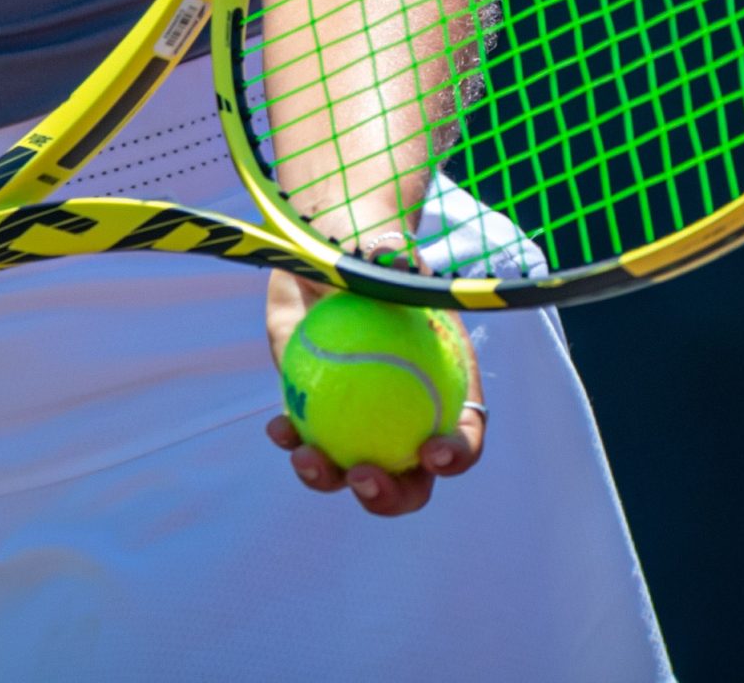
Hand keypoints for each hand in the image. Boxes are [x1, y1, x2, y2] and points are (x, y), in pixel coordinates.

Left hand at [263, 269, 485, 517]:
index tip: (432, 450)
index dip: (457, 454)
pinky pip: (308, 442)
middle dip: (392, 495)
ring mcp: (362, 421)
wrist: (323, 251)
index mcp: (444, 386)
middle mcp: (407, 415)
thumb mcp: (383, 248)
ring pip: (354, 473)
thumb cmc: (366, 249)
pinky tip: (279, 430)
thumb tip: (399, 263)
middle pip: (413, 479)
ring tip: (308, 459)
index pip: (464, 431)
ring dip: (332, 480)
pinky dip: (294, 444)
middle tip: (363, 475)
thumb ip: (393, 258)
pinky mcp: (319, 415)